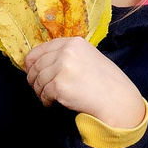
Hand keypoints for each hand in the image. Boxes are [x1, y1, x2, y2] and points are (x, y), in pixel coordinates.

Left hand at [25, 36, 147, 128]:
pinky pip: (43, 94)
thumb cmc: (106, 82)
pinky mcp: (59, 85)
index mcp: (74, 43)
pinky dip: (45, 101)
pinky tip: (52, 104)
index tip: (30, 70)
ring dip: (40, 91)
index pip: (42, 48)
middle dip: (34, 78)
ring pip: (38, 80)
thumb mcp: (89, 57)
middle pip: (36, 64)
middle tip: (37, 88)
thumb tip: (42, 62)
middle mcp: (67, 52)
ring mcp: (62, 68)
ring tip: (48, 98)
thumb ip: (68, 55)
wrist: (117, 100)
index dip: (32, 61)